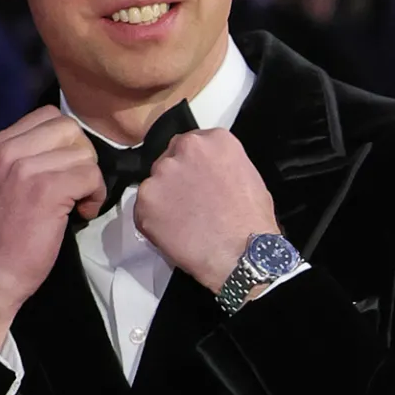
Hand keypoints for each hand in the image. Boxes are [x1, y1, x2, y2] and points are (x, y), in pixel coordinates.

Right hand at [0, 108, 104, 348]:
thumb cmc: (2, 235)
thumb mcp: (3, 182)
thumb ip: (26, 157)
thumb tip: (67, 145)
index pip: (49, 116)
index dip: (67, 143)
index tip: (64, 170)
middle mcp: (8, 149)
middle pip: (70, 129)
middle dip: (82, 157)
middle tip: (76, 186)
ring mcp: (26, 167)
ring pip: (84, 154)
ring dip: (90, 180)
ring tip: (77, 203)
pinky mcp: (46, 189)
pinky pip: (91, 176)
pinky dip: (95, 196)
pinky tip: (81, 213)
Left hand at [134, 128, 280, 294]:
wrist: (241, 253)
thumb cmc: (250, 222)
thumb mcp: (248, 176)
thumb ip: (221, 164)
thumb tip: (207, 172)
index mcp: (214, 140)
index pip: (192, 143)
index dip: (193, 165)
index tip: (197, 178)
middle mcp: (185, 149)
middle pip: (170, 158)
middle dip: (177, 178)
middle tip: (190, 202)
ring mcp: (162, 174)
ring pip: (156, 183)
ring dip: (165, 198)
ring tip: (184, 220)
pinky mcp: (146, 200)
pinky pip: (144, 207)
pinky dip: (154, 219)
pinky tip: (174, 231)